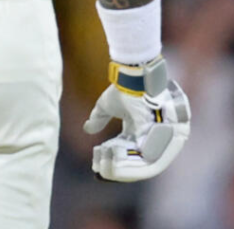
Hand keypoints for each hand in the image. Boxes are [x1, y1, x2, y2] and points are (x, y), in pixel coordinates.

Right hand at [84, 56, 190, 181]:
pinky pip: (149, 159)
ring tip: (106, 169)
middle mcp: (155, 137)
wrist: (134, 77)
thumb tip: (87, 129)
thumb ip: (98, 119)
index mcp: (143, 130)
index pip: (131, 151)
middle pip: (139, 161)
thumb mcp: (106, 107)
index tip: (99, 163)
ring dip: (124, 169)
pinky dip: (131, 163)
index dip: (115, 158)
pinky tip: (114, 164)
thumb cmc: (124, 88)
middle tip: (102, 171)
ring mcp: (161, 139)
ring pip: (145, 164)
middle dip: (120, 168)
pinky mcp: (162, 138)